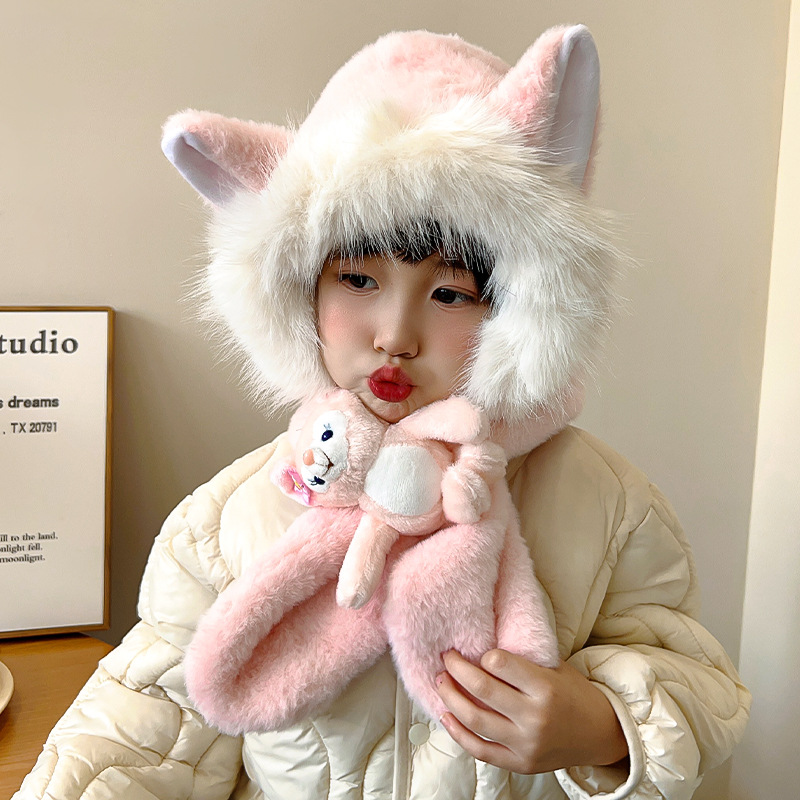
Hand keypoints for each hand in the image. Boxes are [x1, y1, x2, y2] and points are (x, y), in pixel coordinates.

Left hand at [436, 650, 627, 773]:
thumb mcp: (555, 667)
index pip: (499, 663)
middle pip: (482, 689)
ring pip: (475, 720)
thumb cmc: (574, 693)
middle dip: (456, 669)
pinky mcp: (520, 763)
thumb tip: (482, 645)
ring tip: (441, 682)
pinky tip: (446, 716)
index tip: (476, 651)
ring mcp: (526, 744)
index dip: (483, 655)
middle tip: (446, 658)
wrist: (601, 733)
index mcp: (545, 687)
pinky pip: (480, 750)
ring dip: (451, 698)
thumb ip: (522, 660)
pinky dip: (458, 733)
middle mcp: (534, 717)